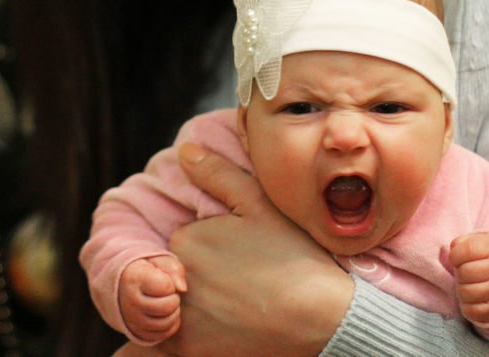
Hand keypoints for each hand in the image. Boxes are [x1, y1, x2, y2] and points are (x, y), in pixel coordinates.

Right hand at [120, 256, 187, 341]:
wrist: (122, 283)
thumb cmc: (146, 270)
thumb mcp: (159, 260)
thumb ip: (173, 269)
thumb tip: (183, 288)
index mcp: (133, 279)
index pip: (165, 287)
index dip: (170, 282)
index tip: (163, 278)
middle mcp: (130, 302)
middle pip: (167, 307)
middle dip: (174, 299)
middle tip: (169, 293)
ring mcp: (131, 319)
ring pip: (165, 324)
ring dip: (174, 312)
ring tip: (168, 302)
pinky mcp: (136, 332)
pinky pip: (162, 335)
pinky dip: (170, 325)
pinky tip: (166, 314)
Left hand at [154, 143, 353, 356]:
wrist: (325, 319)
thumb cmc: (296, 257)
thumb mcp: (260, 204)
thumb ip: (217, 175)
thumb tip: (183, 151)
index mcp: (186, 239)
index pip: (180, 238)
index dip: (205, 245)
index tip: (234, 255)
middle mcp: (176, 278)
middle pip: (171, 270)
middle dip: (192, 271)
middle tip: (235, 280)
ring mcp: (180, 317)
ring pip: (167, 303)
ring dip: (184, 302)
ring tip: (228, 303)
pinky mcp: (188, 349)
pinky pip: (163, 339)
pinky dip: (177, 334)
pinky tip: (206, 328)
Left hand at [449, 231, 488, 324]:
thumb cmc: (487, 254)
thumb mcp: (476, 240)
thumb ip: (460, 244)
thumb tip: (452, 255)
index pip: (467, 250)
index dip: (455, 254)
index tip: (457, 257)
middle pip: (465, 272)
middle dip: (459, 272)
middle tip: (466, 272)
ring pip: (466, 293)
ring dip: (461, 289)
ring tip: (470, 284)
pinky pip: (472, 311)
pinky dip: (467, 306)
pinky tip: (473, 297)